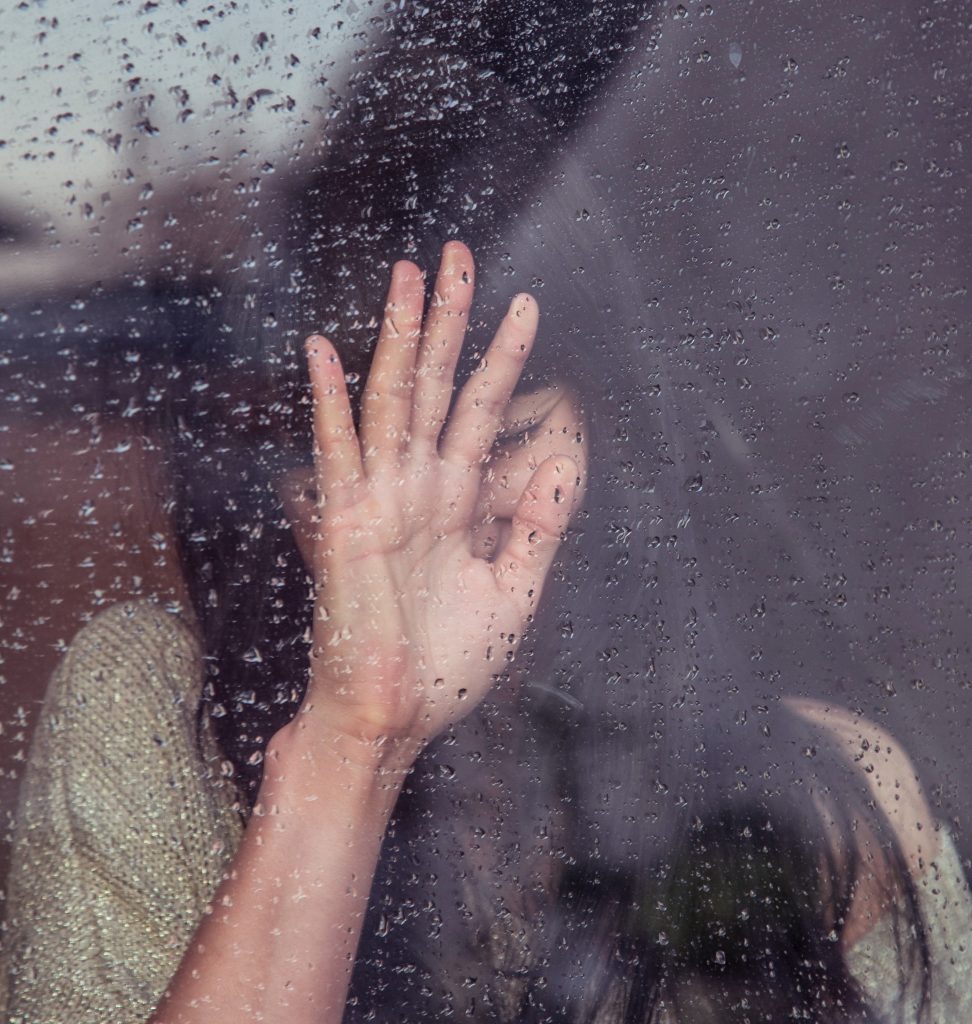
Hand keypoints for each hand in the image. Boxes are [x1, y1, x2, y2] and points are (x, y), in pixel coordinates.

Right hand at [281, 242, 579, 760]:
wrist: (395, 721)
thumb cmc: (445, 668)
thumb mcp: (512, 592)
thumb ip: (537, 527)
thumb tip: (563, 461)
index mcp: (456, 504)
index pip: (480, 412)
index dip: (502, 360)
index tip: (525, 306)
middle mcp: (417, 489)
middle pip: (434, 386)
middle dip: (449, 321)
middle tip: (459, 256)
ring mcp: (379, 501)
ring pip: (392, 401)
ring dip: (399, 338)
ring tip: (410, 275)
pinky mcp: (345, 525)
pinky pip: (338, 453)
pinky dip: (329, 402)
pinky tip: (325, 351)